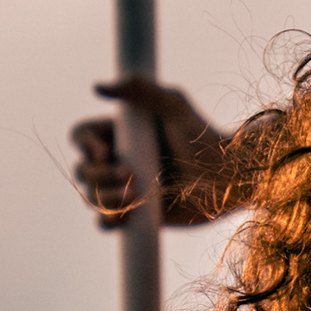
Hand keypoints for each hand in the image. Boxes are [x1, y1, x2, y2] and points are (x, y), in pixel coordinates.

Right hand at [69, 79, 231, 229]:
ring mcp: (124, 189)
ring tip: (136, 197)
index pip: (83, 136)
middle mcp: (118, 160)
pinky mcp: (135, 213)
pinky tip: (125, 217)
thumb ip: (141, 90)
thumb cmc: (203, 137)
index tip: (103, 151)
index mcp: (120, 134)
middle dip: (99, 176)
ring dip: (106, 199)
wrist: (227, 177)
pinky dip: (108, 222)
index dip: (85, 145)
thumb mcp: (174, 106)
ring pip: (92, 198)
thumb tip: (98, 87)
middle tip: (131, 175)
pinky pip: (106, 222)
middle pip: (83, 170)